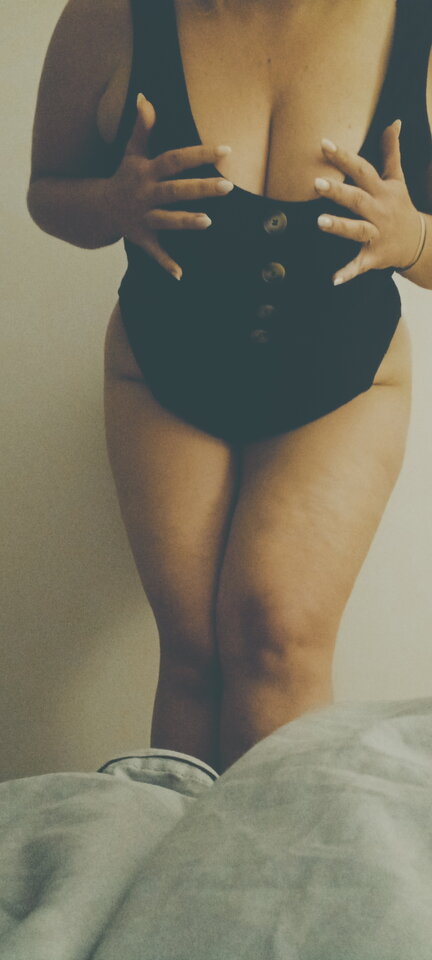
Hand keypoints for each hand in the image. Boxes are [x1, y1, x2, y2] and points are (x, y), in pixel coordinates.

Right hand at [106, 93, 232, 278]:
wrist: (98, 208)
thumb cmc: (124, 176)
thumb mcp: (131, 152)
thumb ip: (142, 127)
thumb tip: (145, 97)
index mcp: (147, 171)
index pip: (176, 159)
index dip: (199, 154)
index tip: (226, 150)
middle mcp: (146, 194)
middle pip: (175, 190)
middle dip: (200, 189)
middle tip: (228, 186)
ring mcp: (143, 218)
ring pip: (167, 220)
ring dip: (185, 222)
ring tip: (208, 222)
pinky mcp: (142, 238)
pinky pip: (155, 253)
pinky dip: (166, 264)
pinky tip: (181, 274)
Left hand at [313, 119, 421, 284]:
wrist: (419, 242)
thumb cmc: (400, 206)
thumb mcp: (397, 179)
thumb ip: (391, 151)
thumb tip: (394, 122)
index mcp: (381, 190)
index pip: (361, 169)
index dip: (343, 156)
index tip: (323, 143)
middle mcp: (378, 210)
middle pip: (357, 198)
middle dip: (338, 191)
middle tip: (315, 183)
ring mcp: (377, 234)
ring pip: (357, 229)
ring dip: (340, 227)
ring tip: (320, 222)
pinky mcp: (374, 256)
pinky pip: (360, 264)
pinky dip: (348, 272)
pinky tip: (333, 279)